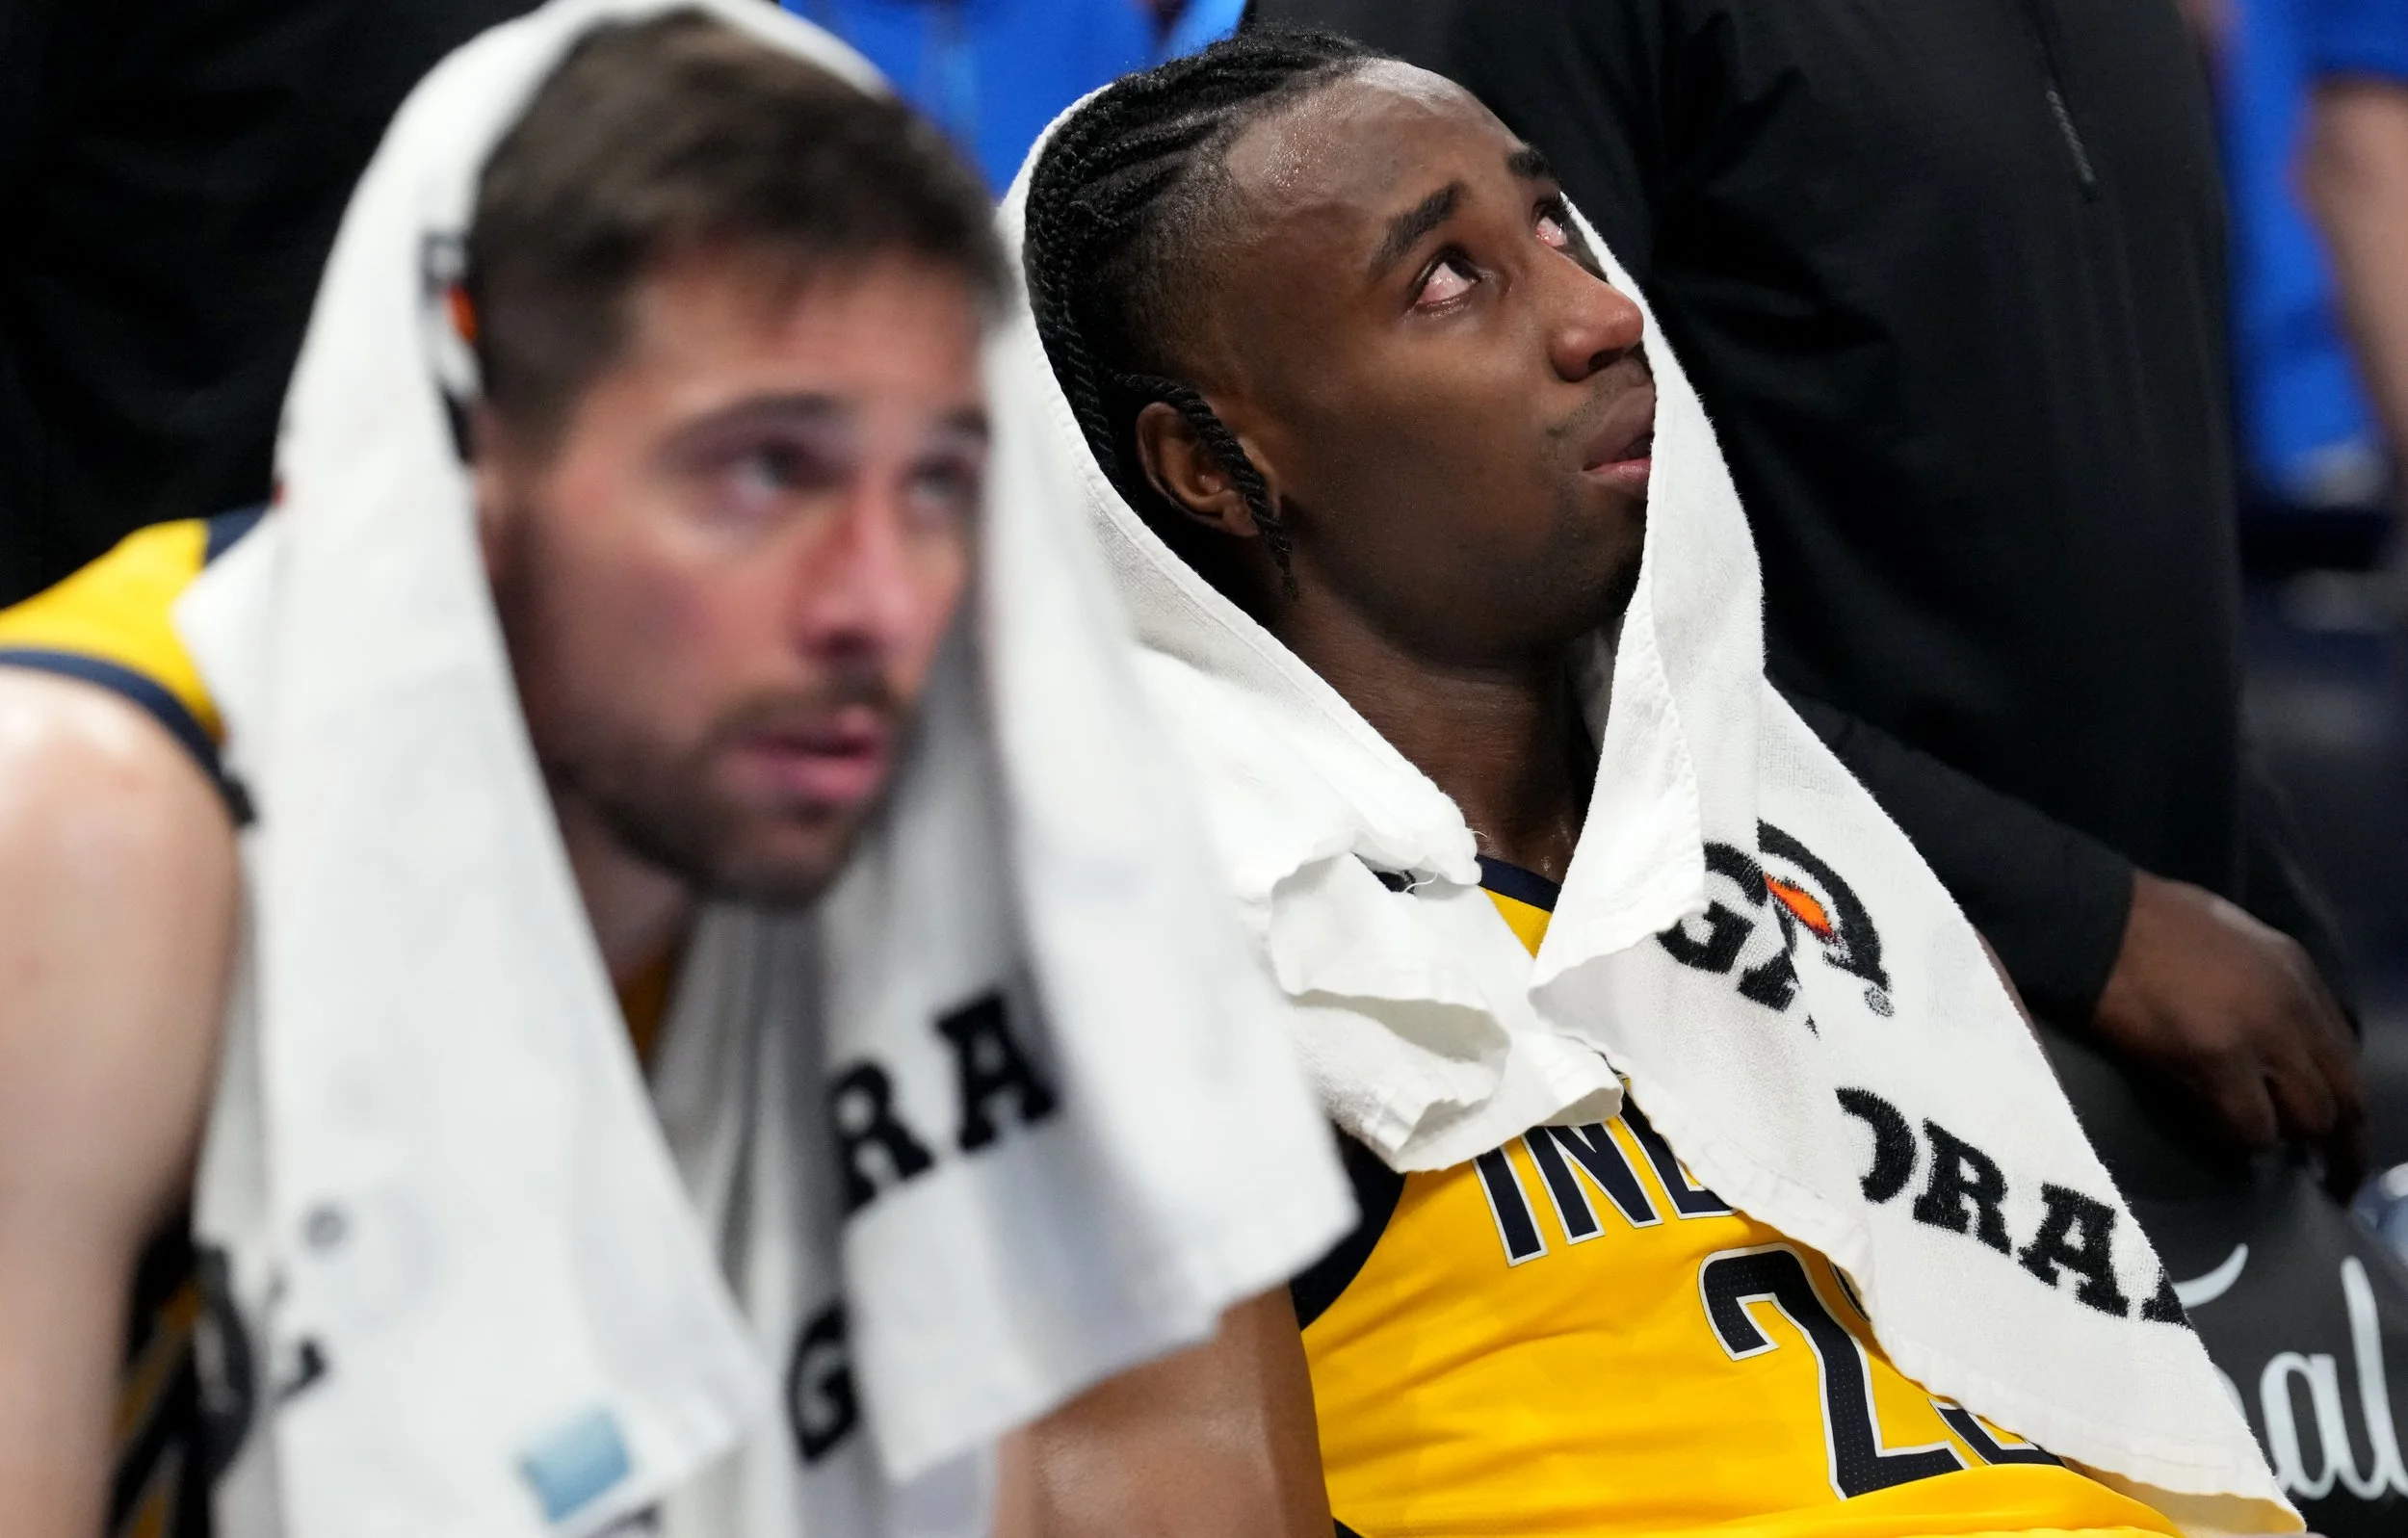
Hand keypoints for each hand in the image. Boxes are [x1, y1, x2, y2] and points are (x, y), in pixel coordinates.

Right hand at [2093, 871, 2366, 1195]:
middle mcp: (2295, 1006)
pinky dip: (2234, 1138)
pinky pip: (2249, 1126)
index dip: (2341, 1099)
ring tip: (2248, 1143)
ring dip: (2278, 1136)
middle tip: (2323, 1177)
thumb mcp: (2230, 937)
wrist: (2088, 918)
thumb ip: (2263, 983)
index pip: (2346, 1054)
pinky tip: (2208, 1129)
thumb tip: (2269, 1033)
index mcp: (2298, 973)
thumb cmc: (2142, 923)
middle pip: (2342, 1096)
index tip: (2332, 1131)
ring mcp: (2260, 1034)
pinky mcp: (2216, 1059)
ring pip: (2306, 1119)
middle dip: (2338, 1144)